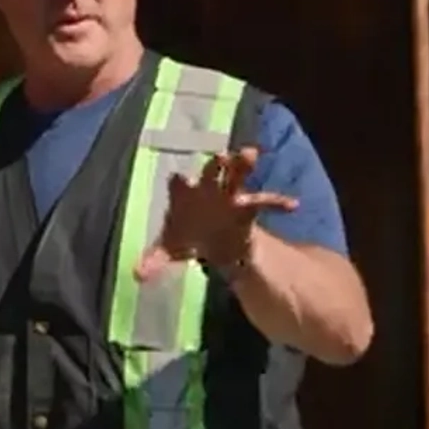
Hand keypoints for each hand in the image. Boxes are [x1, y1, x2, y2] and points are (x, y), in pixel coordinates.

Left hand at [133, 146, 297, 280]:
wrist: (208, 240)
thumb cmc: (186, 237)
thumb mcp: (170, 250)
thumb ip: (155, 260)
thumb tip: (137, 275)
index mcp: (184, 194)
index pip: (179, 183)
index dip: (179, 182)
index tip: (180, 179)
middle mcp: (207, 188)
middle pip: (211, 171)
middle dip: (216, 163)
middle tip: (222, 154)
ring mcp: (229, 195)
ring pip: (238, 176)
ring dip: (243, 165)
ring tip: (251, 153)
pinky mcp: (247, 206)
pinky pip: (264, 201)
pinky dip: (278, 202)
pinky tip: (292, 205)